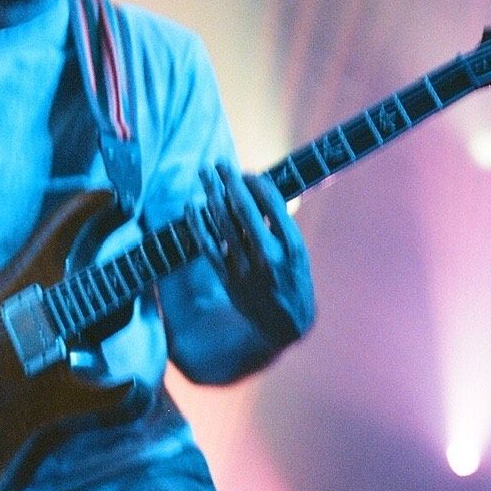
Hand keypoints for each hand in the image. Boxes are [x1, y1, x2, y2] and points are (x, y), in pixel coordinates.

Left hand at [198, 161, 314, 348]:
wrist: (284, 325)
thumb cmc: (294, 283)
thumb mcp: (299, 254)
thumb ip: (281, 226)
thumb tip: (259, 191)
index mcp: (292, 245)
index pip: (271, 202)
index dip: (255, 182)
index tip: (245, 173)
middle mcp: (269, 255)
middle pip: (244, 209)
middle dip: (229, 182)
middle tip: (218, 165)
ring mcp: (247, 267)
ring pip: (224, 224)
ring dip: (212, 195)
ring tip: (204, 175)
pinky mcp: (229, 278)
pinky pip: (209, 246)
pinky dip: (198, 225)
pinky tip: (191, 207)